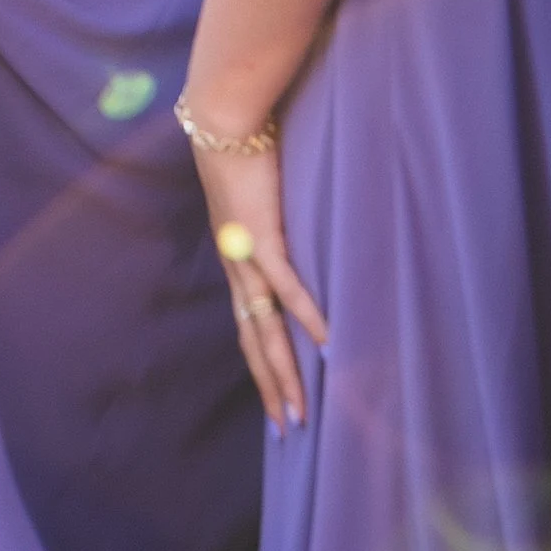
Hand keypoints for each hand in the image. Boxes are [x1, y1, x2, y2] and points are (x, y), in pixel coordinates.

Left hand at [187, 132, 321, 431]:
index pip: (247, 326)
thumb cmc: (243, 151)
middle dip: (272, 387)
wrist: (223, 120)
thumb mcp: (256, 197)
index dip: (261, 364)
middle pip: (253, 341)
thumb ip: (272, 221)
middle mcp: (236, 266)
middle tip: (290, 430)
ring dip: (286, 371)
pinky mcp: (264, 237)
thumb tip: (292, 230)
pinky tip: (326, 345)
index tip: (274, 400)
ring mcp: (247, 255)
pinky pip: (288, 286)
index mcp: (233, 260)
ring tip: (302, 409)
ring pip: (266, 328)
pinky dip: (308, 317)